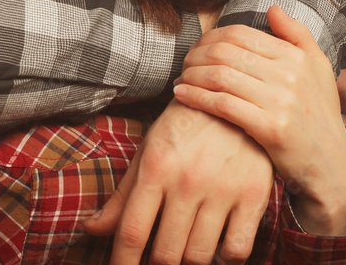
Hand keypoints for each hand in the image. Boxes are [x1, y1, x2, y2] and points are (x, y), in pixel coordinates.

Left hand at [83, 99, 272, 263]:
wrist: (230, 98)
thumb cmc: (181, 127)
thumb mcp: (148, 153)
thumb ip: (122, 195)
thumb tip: (92, 229)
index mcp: (156, 168)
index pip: (131, 231)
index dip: (121, 262)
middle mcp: (187, 180)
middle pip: (165, 252)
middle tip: (155, 259)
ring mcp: (222, 189)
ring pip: (199, 256)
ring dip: (187, 262)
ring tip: (183, 252)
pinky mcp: (253, 195)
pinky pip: (237, 249)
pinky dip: (225, 258)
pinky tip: (216, 247)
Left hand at [172, 5, 345, 235]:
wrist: (332, 166)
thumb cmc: (319, 114)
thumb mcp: (319, 69)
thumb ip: (298, 35)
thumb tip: (272, 8)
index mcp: (296, 57)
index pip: (238, 34)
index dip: (209, 38)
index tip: (196, 48)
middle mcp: (290, 75)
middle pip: (224, 52)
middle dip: (195, 56)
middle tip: (184, 64)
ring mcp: (281, 102)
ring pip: (220, 76)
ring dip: (191, 76)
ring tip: (180, 80)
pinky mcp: (271, 128)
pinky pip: (222, 104)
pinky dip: (196, 97)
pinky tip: (182, 95)